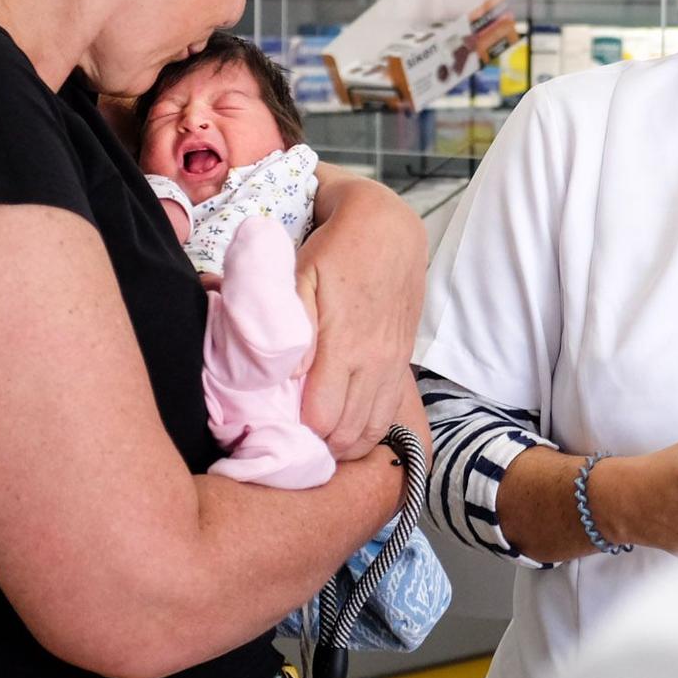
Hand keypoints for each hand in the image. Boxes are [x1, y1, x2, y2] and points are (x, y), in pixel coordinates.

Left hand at [294, 189, 427, 459]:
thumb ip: (295, 326)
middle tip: (292, 441)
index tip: (276, 430)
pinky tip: (347, 429)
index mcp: (345, 343)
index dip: (298, 433)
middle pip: (348, 434)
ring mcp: (392, 363)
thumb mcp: (303, 275)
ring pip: (372, 429)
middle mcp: (374, 361)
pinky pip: (389, 412)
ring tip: (319, 442)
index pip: (323, 418)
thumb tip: (289, 377)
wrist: (390, 229)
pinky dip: (368, 430)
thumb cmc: (335, 250)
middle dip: (319, 447)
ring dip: (346, 444)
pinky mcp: (402, 360)